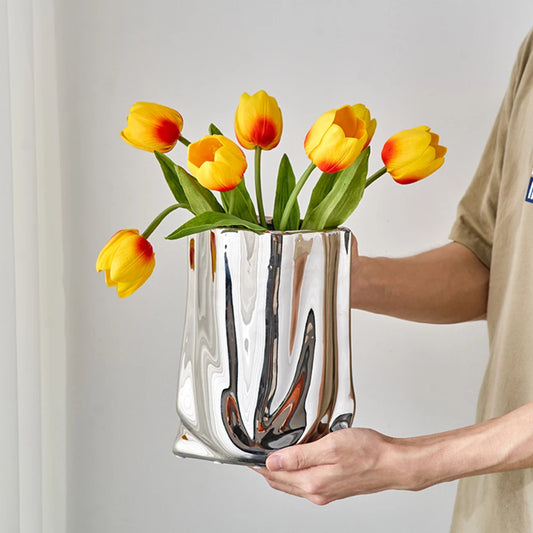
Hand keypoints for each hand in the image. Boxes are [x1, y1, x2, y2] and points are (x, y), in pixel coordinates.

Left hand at [256, 428, 415, 504]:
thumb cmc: (368, 452)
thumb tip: (273, 461)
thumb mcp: (329, 446)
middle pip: (281, 482)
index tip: (250, 454)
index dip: (259, 464)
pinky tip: (300, 457)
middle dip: (266, 468)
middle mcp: (317, 492)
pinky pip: (307, 481)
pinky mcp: (334, 487)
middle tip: (258, 452)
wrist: (393, 463)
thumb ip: (298, 456)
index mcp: (312, 483)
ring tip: (275, 452)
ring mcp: (326, 492)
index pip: (275, 475)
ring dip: (281, 470)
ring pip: (293, 482)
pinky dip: (297, 471)